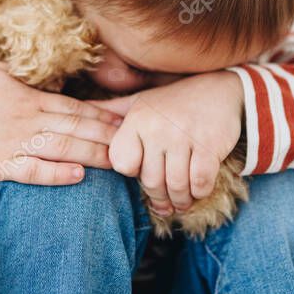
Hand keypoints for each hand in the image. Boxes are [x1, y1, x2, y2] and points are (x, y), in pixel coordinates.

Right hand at [0, 63, 122, 186]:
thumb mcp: (0, 72)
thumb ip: (30, 76)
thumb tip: (57, 76)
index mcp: (30, 97)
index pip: (75, 107)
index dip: (103, 115)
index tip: (126, 122)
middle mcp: (26, 119)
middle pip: (76, 128)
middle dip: (107, 136)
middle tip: (135, 144)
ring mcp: (13, 142)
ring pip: (61, 148)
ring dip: (91, 155)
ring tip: (117, 162)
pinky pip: (32, 171)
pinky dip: (56, 173)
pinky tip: (78, 176)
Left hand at [92, 71, 242, 215]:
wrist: (221, 90)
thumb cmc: (173, 101)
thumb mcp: (139, 102)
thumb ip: (109, 113)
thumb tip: (73, 112)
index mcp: (137, 119)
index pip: (122, 164)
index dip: (132, 172)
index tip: (142, 171)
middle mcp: (157, 128)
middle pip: (150, 181)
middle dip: (159, 197)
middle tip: (165, 203)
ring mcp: (185, 137)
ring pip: (176, 186)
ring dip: (180, 201)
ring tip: (181, 202)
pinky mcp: (210, 146)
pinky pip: (200, 183)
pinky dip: (199, 192)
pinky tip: (198, 190)